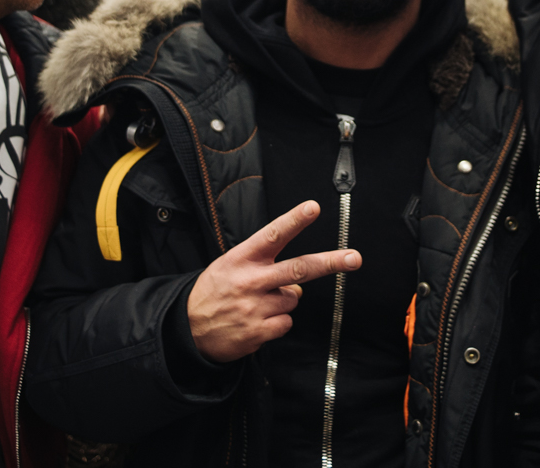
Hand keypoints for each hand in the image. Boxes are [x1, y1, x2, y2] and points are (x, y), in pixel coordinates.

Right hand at [188, 200, 360, 362]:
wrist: (186, 329)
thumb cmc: (214, 292)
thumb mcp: (230, 266)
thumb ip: (265, 267)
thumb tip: (299, 285)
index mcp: (242, 259)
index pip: (273, 235)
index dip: (294, 220)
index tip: (313, 208)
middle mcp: (251, 281)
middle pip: (299, 269)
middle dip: (330, 262)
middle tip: (354, 258)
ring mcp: (255, 307)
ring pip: (293, 299)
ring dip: (282, 301)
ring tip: (257, 304)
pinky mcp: (257, 332)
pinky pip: (286, 324)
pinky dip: (276, 323)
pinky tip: (257, 321)